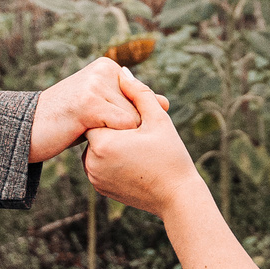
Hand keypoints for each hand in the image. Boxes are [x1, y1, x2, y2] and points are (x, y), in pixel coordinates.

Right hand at [29, 56, 145, 162]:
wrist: (27, 130)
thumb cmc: (67, 123)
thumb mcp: (103, 109)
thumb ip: (132, 104)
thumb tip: (167, 102)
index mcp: (108, 67)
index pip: (142, 99)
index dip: (129, 122)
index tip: (104, 125)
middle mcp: (104, 69)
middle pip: (139, 110)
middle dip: (123, 130)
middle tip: (94, 131)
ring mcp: (96, 84)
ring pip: (133, 120)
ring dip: (114, 136)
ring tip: (86, 131)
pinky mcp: (89, 102)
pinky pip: (121, 126)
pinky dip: (109, 139)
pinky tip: (84, 134)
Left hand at [81, 68, 193, 216]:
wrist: (177, 198)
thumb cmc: (171, 156)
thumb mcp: (158, 119)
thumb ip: (139, 93)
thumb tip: (123, 71)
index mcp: (103, 143)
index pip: (99, 114)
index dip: (116, 112)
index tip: (135, 119)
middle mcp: (92, 162)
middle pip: (96, 131)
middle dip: (114, 128)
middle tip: (139, 133)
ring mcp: (94, 178)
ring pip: (96, 148)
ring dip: (111, 143)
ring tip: (137, 147)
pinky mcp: (100, 189)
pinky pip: (99, 165)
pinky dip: (111, 160)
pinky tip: (133, 160)